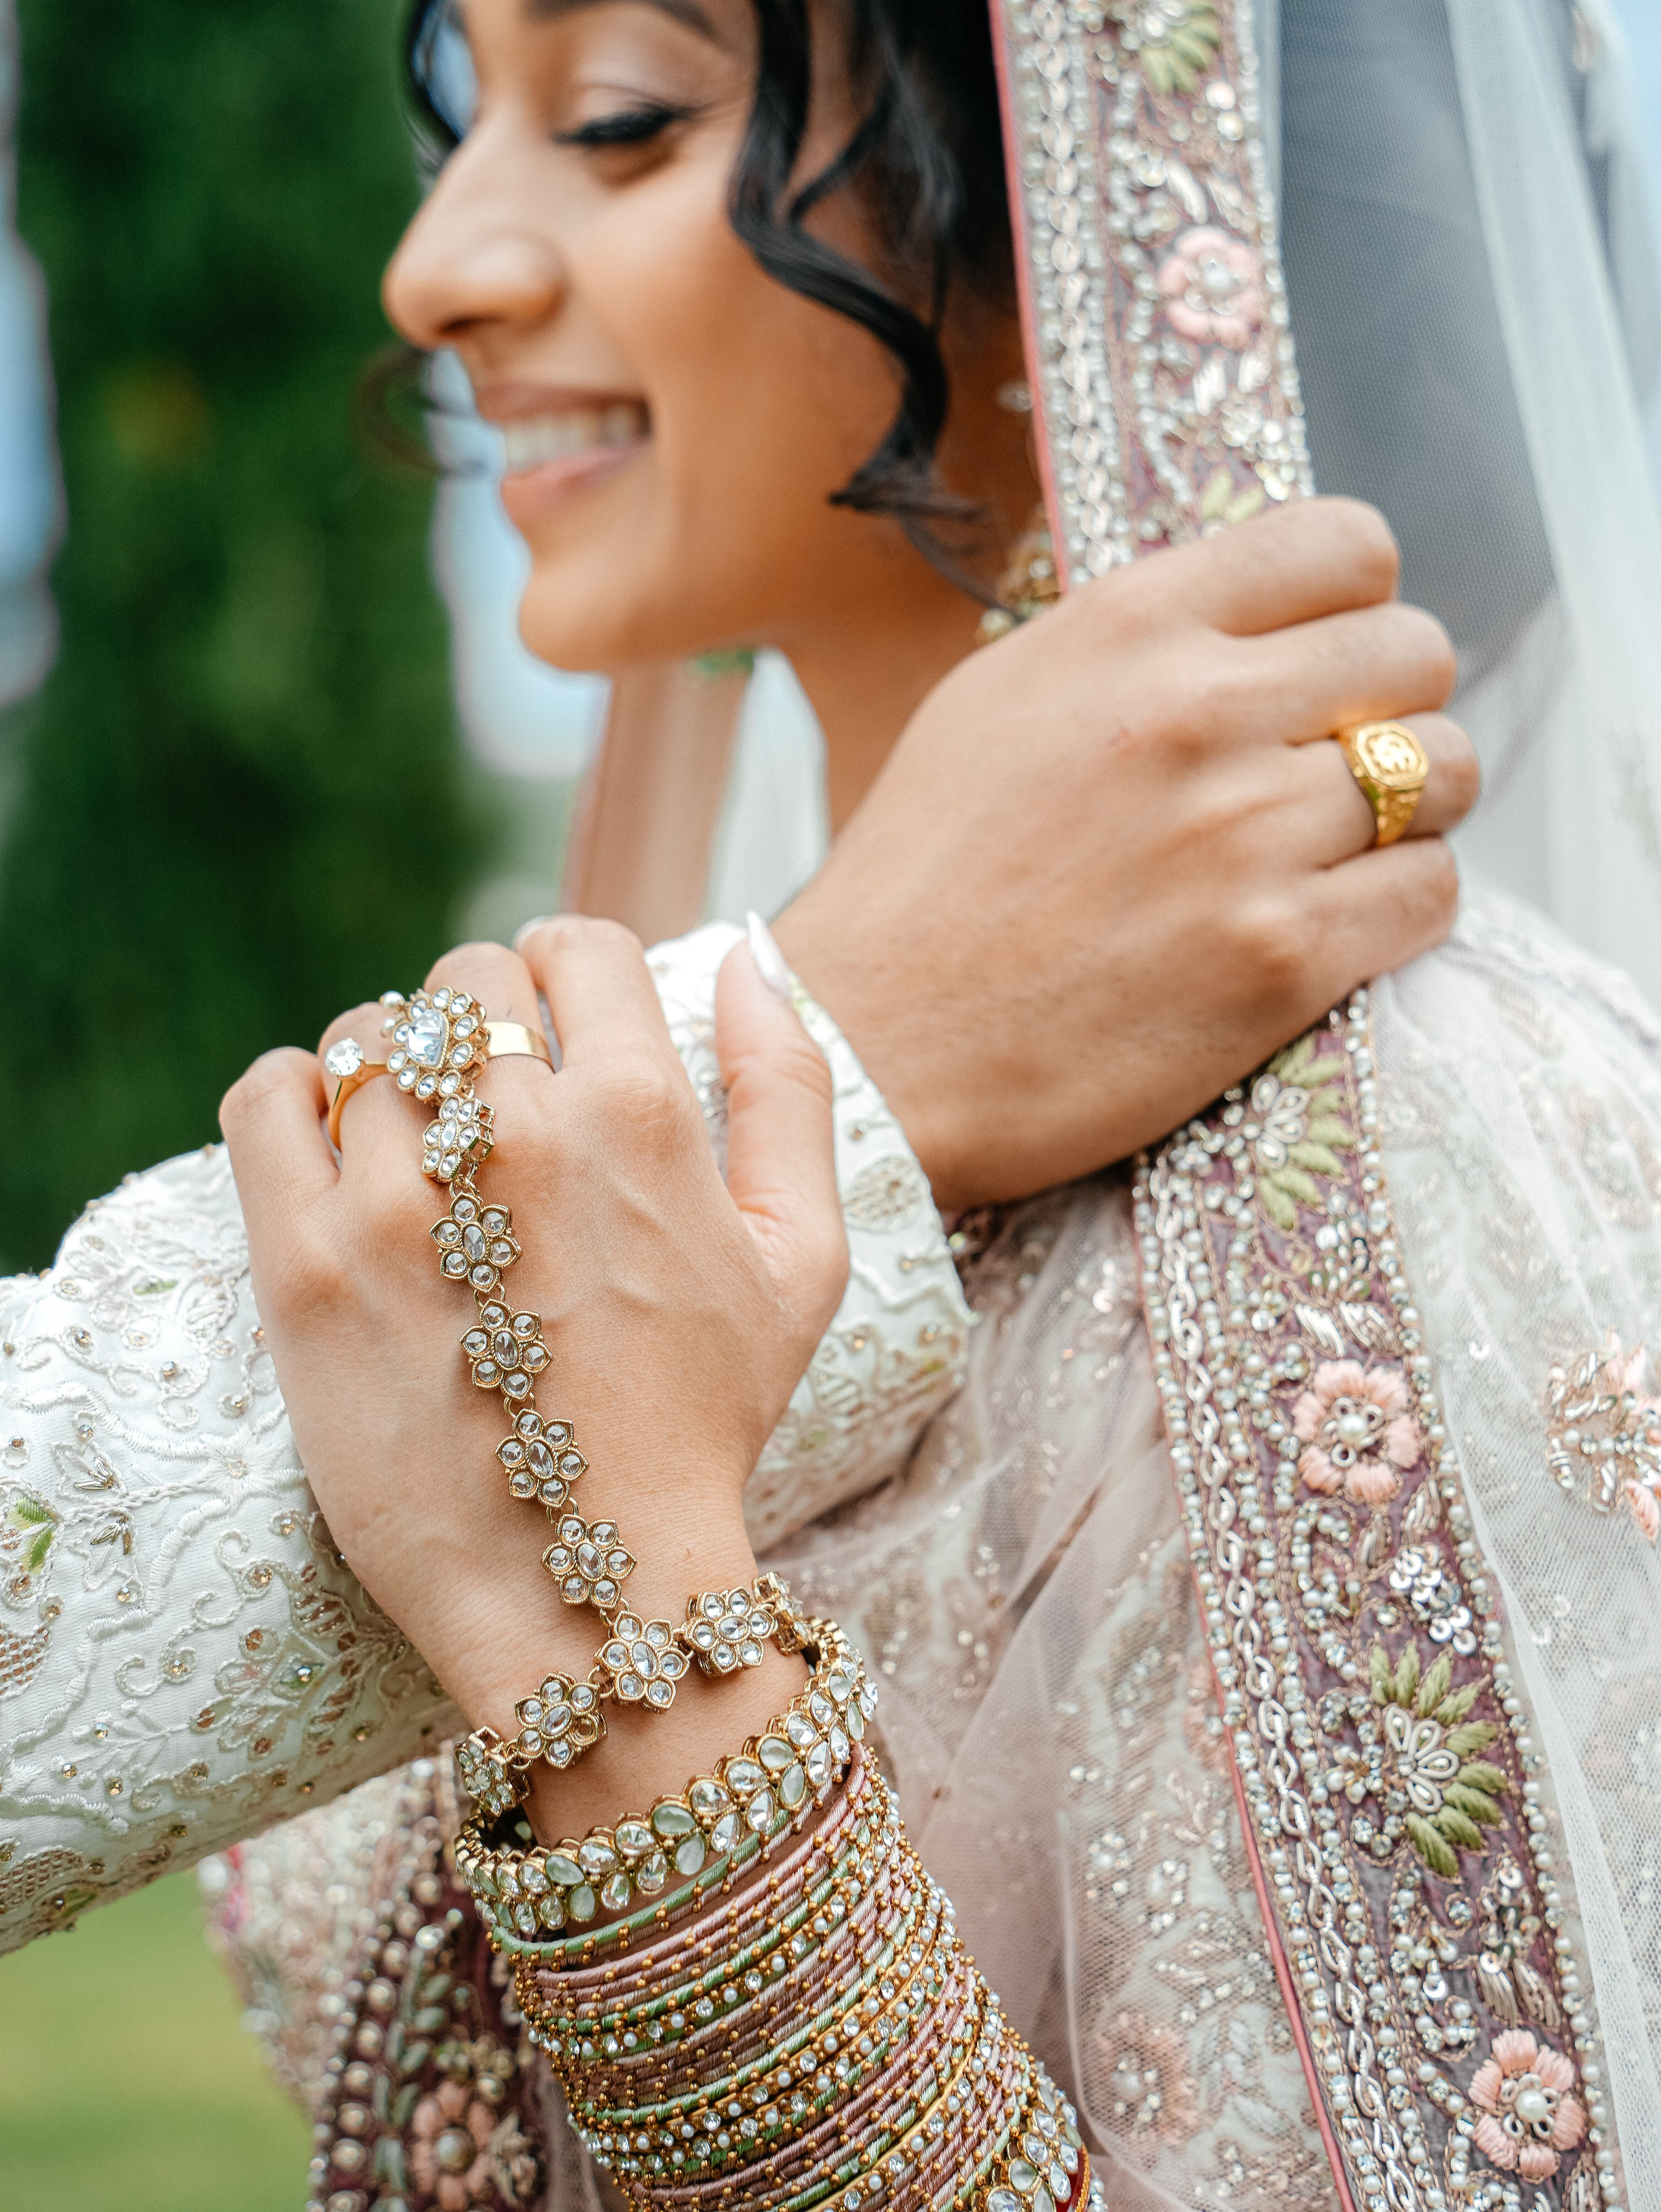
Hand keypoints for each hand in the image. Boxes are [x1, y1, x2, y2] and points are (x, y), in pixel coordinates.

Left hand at [219, 919, 845, 1836]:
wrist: (587, 1589)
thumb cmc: (706, 1422)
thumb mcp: (801, 1258)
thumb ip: (789, 1084)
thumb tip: (748, 949)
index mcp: (642, 1115)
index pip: (573, 946)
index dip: (567, 979)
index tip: (556, 1037)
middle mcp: (516, 1137)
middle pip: (463, 983)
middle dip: (480, 1030)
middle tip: (489, 1118)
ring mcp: (399, 1200)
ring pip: (366, 1038)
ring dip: (392, 1077)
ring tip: (415, 1157)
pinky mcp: (303, 1265)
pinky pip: (264, 1101)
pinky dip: (290, 1101)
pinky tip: (330, 1152)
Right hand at [775, 497, 1478, 1209]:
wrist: (868, 1050)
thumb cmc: (919, 883)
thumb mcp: (998, 703)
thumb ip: (1132, 647)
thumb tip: (1252, 624)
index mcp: (1125, 629)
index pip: (1344, 544)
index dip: (1355, 603)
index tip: (1326, 659)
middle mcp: (1197, 714)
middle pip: (1415, 654)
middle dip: (1390, 708)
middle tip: (1333, 767)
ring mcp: (1245, 839)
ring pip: (1443, 775)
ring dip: (1406, 813)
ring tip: (1333, 852)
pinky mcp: (1279, 959)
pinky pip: (1431, 891)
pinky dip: (1399, 906)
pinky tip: (1330, 925)